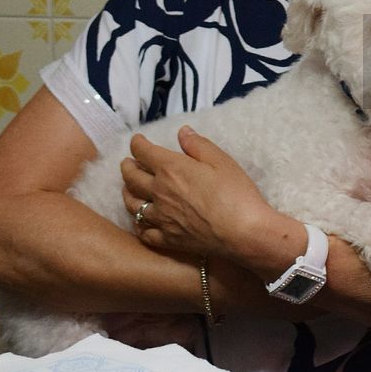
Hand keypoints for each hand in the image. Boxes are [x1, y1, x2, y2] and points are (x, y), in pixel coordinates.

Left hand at [122, 126, 273, 258]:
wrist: (243, 232)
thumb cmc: (236, 193)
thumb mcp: (222, 161)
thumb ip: (198, 145)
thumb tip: (182, 132)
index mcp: (171, 169)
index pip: (143, 152)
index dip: (137, 144)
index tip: (137, 140)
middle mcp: (159, 192)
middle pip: (131, 178)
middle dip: (127, 167)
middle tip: (128, 163)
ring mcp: (160, 218)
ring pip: (132, 205)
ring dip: (127, 193)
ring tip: (129, 189)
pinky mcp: (167, 239)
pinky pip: (144, 232)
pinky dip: (139, 224)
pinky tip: (142, 221)